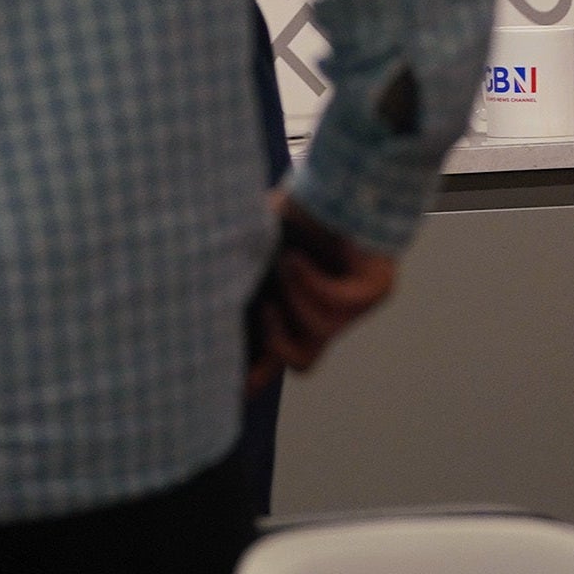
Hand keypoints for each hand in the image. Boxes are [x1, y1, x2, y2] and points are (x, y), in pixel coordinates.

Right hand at [246, 195, 399, 390]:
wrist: (333, 179)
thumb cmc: (294, 211)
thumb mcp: (252, 252)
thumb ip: (233, 281)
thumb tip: (198, 300)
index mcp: (294, 305)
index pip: (278, 354)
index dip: (259, 377)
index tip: (237, 394)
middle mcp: (325, 310)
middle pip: (303, 361)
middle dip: (278, 342)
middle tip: (267, 308)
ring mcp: (355, 304)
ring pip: (317, 334)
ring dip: (295, 295)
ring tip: (287, 262)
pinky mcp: (375, 290)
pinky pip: (338, 306)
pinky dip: (312, 282)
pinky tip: (301, 258)